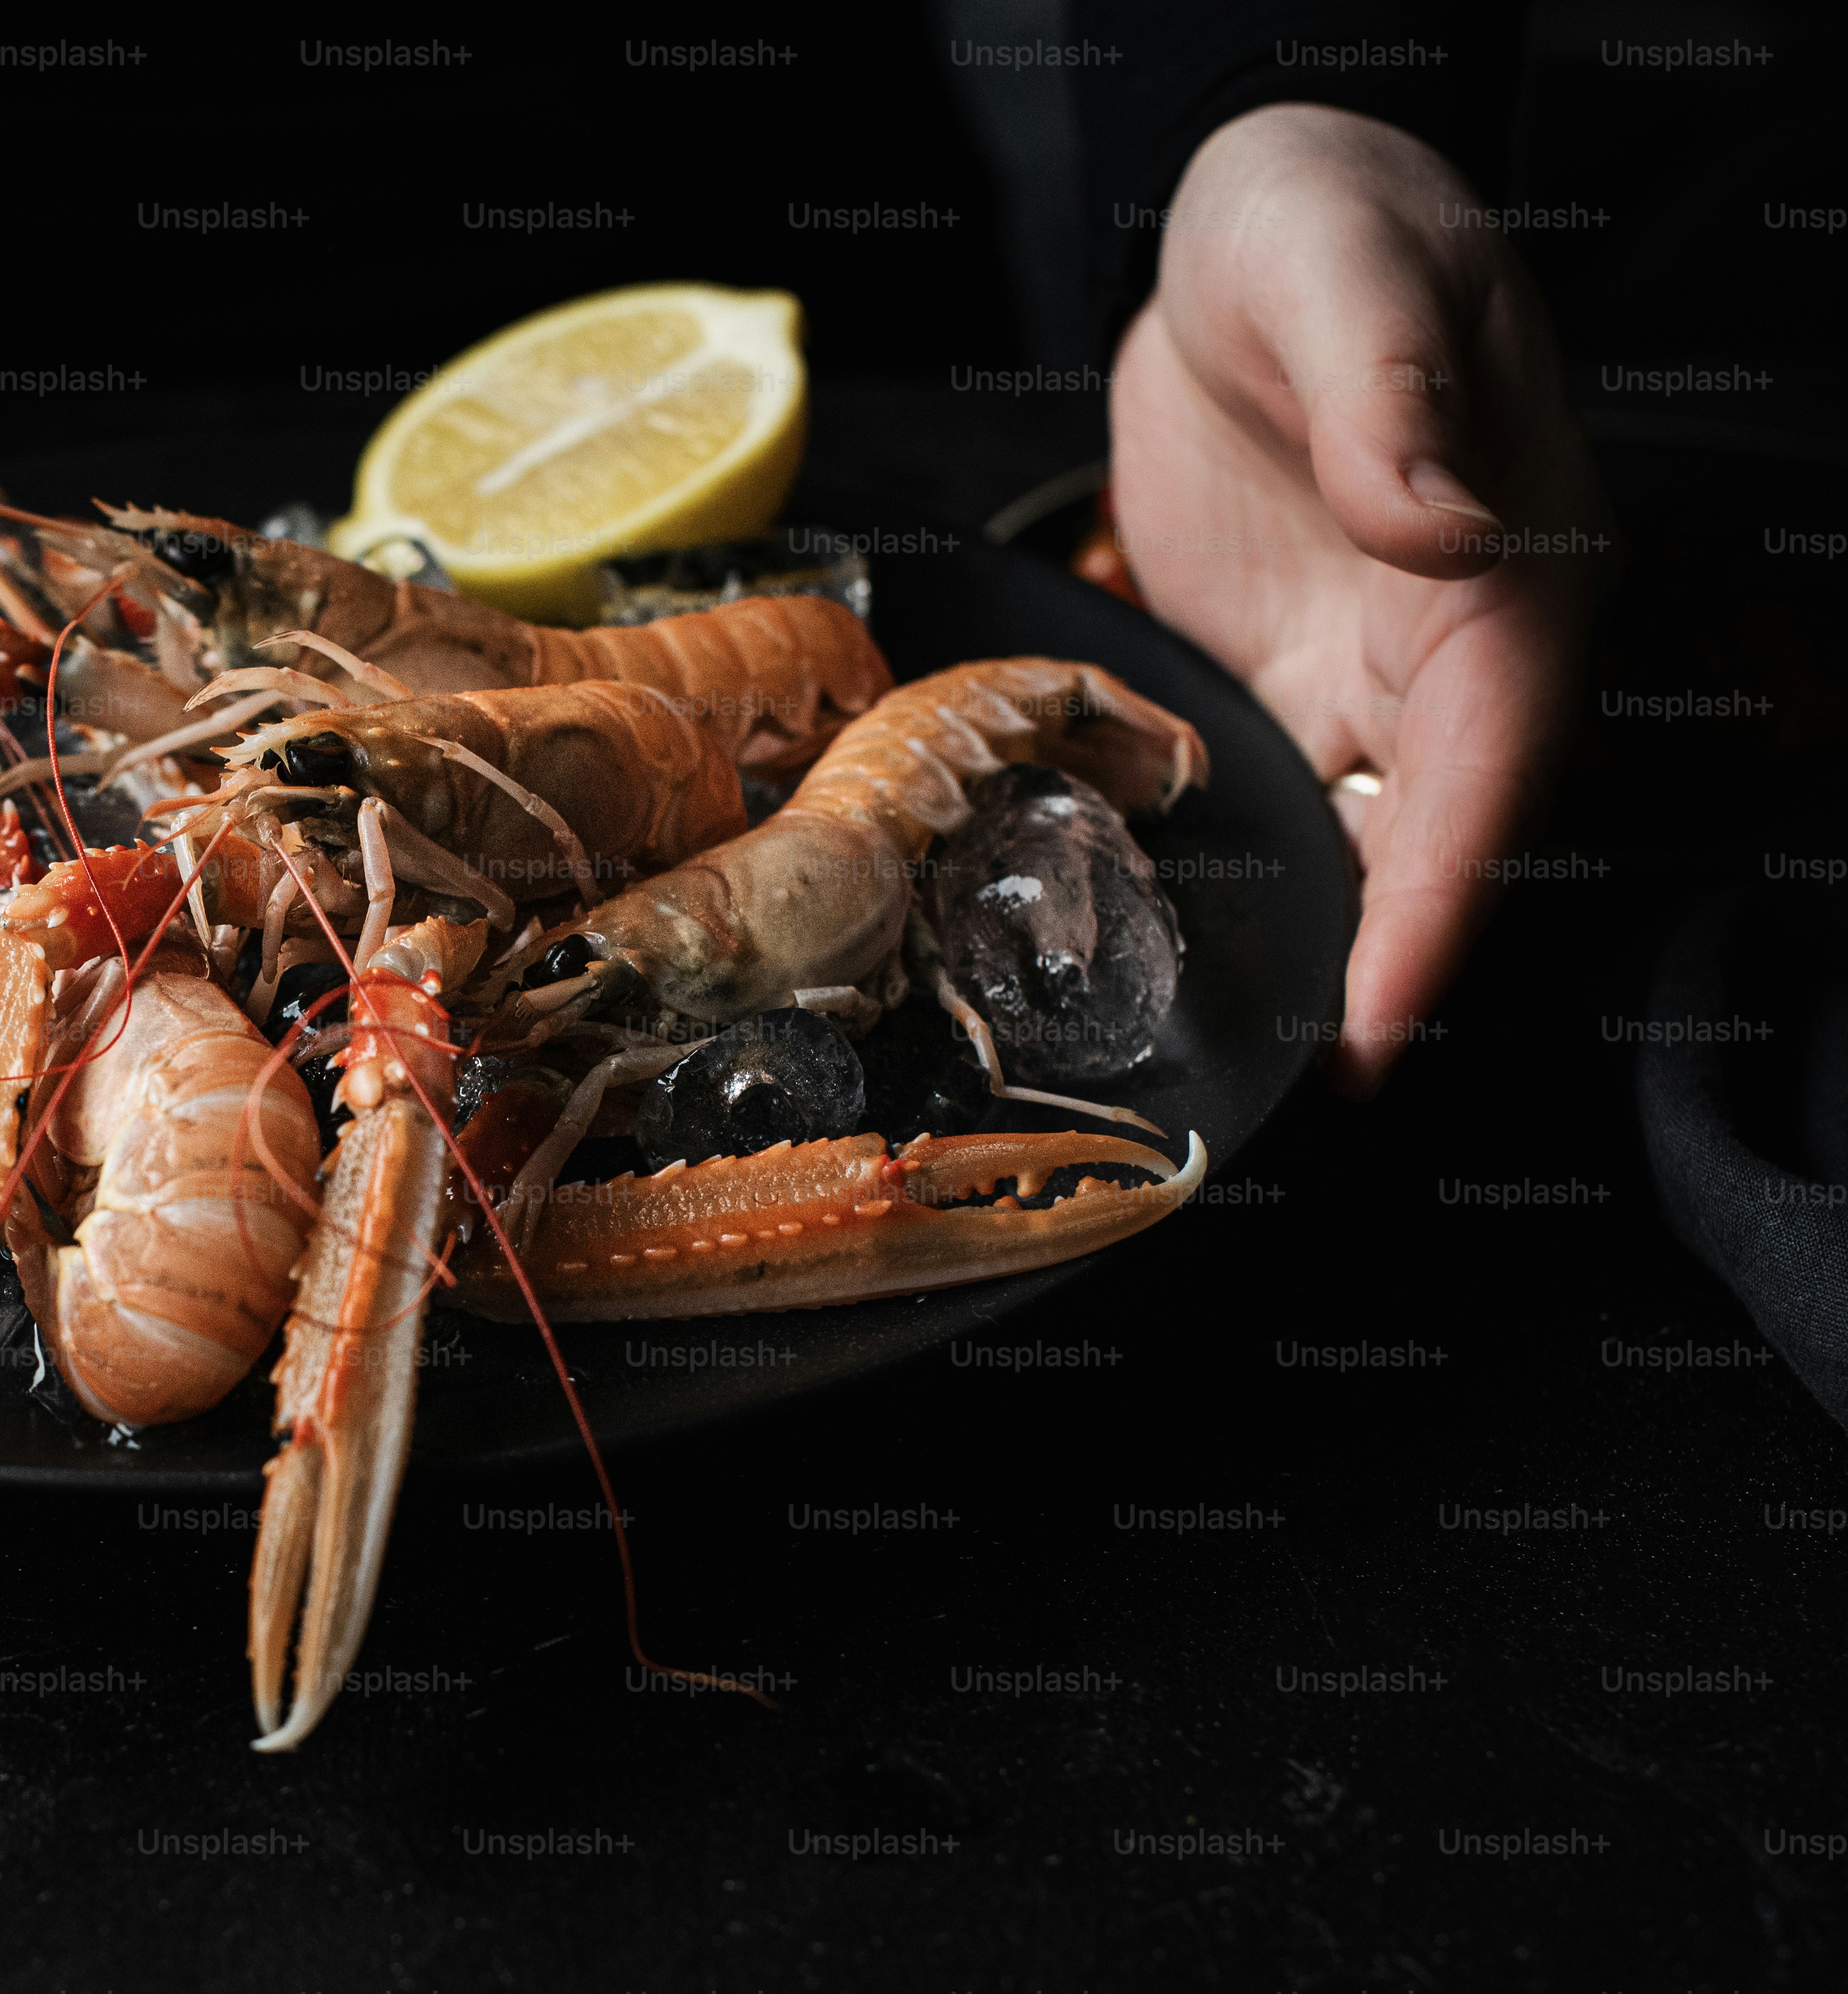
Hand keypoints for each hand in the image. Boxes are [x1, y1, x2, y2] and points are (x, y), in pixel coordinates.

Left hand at [1109, 104, 1609, 1094]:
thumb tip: (1438, 523)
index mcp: (1514, 574)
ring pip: (1349, 854)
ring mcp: (1367, 683)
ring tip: (1209, 1072)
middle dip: (1370, 979)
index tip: (1377, 1018)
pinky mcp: (1281, 689)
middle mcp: (1454, 655)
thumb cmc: (1322, 225)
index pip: (1489, 775)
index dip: (1438, 905)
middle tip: (1272, 1100)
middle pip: (1429, 851)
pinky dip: (1230, 890)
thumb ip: (1392, 390)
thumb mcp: (1351, 267)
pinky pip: (1270, 813)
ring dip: (1297, 957)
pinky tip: (1147, 958)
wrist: (1249, 235)